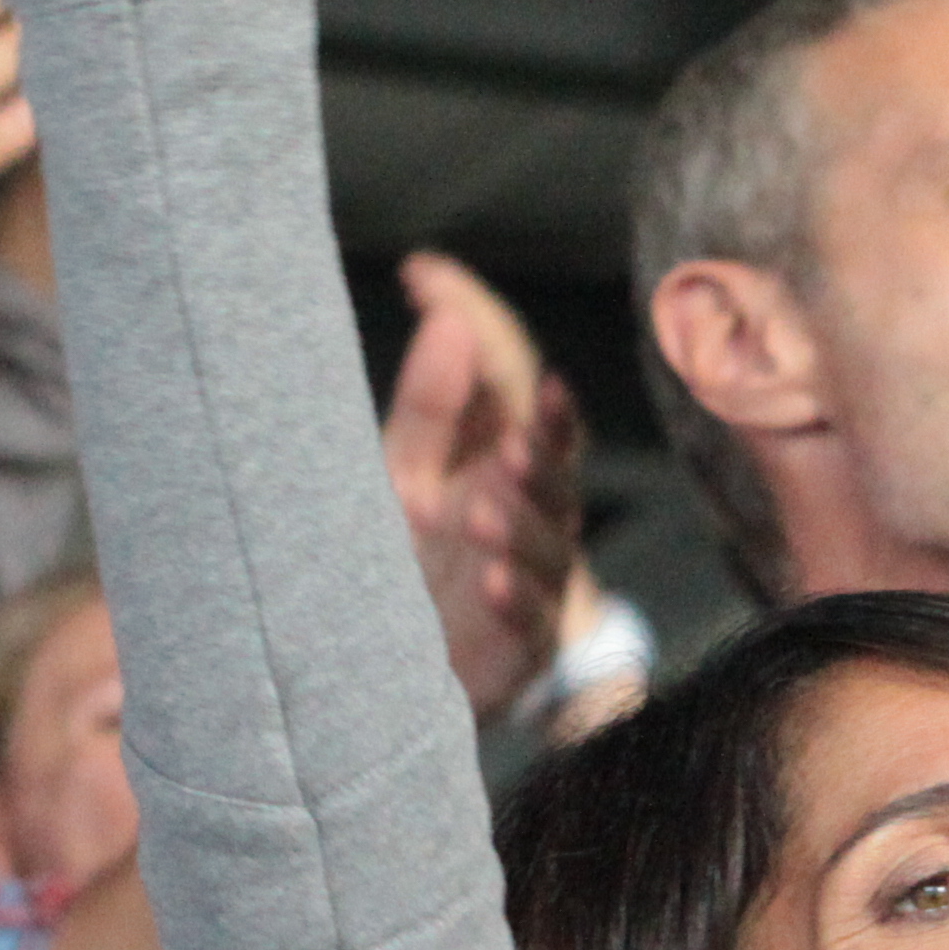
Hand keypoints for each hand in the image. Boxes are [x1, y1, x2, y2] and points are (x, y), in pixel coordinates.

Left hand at [383, 251, 581, 718]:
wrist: (393, 674)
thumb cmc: (406, 563)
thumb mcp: (402, 475)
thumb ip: (428, 405)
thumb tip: (446, 317)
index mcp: (496, 453)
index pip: (507, 378)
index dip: (478, 325)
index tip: (422, 275)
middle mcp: (523, 508)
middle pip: (554, 461)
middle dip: (547, 439)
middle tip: (523, 420)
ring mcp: (530, 577)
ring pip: (552, 539)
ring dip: (524, 520)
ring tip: (482, 511)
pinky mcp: (522, 646)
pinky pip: (535, 620)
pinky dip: (518, 599)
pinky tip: (494, 583)